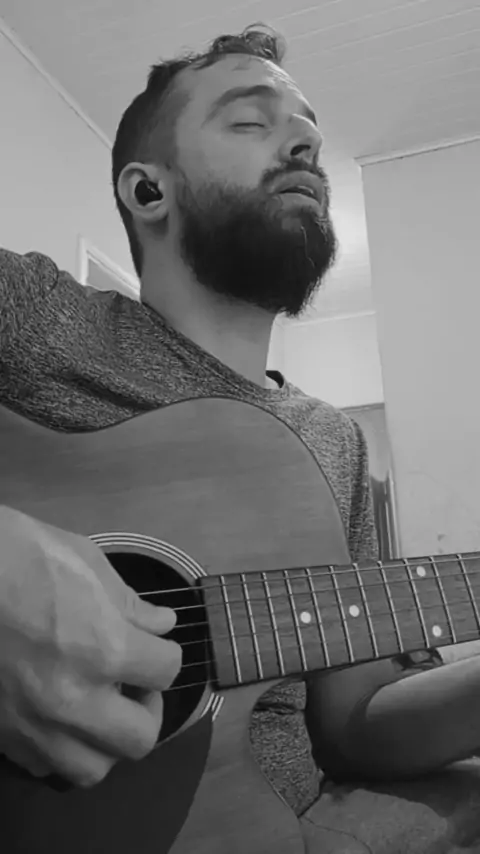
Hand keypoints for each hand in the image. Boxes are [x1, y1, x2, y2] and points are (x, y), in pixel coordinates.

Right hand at [0, 505, 181, 786]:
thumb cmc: (22, 553)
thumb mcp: (86, 561)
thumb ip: (129, 603)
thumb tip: (160, 625)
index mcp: (104, 649)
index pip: (166, 670)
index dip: (165, 654)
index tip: (154, 646)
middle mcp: (74, 699)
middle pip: (140, 737)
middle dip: (147, 709)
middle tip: (135, 684)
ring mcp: (33, 723)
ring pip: (92, 768)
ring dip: (106, 741)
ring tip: (100, 707)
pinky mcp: (2, 733)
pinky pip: (44, 766)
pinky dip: (60, 748)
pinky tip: (58, 716)